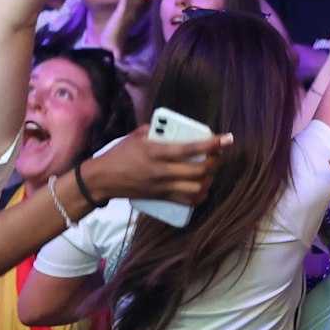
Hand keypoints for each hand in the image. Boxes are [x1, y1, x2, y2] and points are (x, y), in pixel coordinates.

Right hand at [77, 126, 228, 206]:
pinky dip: (199, 196)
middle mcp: (163, 170)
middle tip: (216, 155)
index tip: (227, 138)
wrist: (103, 179)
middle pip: (199, 171)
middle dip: (214, 163)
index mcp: (157, 152)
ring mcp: (163, 186)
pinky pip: (186, 201)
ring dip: (208, 180)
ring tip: (209, 171)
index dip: (212, 144)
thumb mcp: (137, 135)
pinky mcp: (161, 198)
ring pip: (196, 188)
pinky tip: (202, 189)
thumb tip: (172, 127)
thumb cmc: (120, 154)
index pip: (190, 148)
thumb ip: (156, 130)